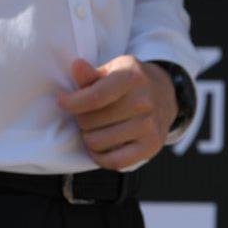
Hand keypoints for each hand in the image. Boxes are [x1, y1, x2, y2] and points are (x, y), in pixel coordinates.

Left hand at [58, 55, 175, 170]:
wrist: (165, 94)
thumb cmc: (129, 83)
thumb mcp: (112, 71)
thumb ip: (91, 74)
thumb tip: (77, 66)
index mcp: (131, 78)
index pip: (94, 97)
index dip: (72, 103)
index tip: (63, 102)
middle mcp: (143, 102)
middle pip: (90, 121)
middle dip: (81, 119)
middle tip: (88, 115)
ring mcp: (149, 125)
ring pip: (97, 142)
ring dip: (89, 138)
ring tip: (95, 129)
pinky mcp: (151, 146)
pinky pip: (114, 162)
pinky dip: (100, 157)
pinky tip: (100, 147)